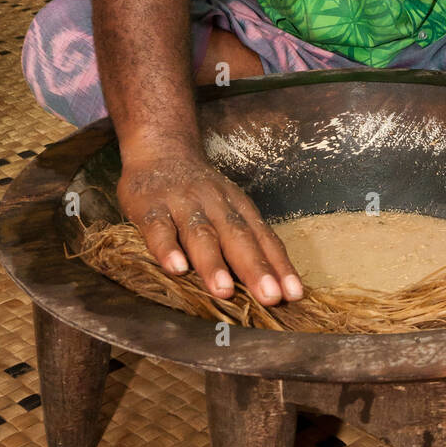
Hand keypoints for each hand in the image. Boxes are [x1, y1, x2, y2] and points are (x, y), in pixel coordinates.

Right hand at [116, 150, 302, 305]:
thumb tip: (271, 285)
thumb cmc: (200, 193)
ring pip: (201, 235)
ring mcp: (183, 205)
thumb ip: (244, 242)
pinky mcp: (150, 207)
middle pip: (239, 238)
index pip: (264, 238)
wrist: (161, 150)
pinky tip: (176, 269)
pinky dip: (168, 249)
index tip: (294, 294)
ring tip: (224, 291)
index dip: (279, 266)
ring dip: (214, 264)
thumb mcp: (228, 208)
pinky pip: (160, 230)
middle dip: (255, 269)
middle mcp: (215, 205)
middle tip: (270, 297)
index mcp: (239, 208)